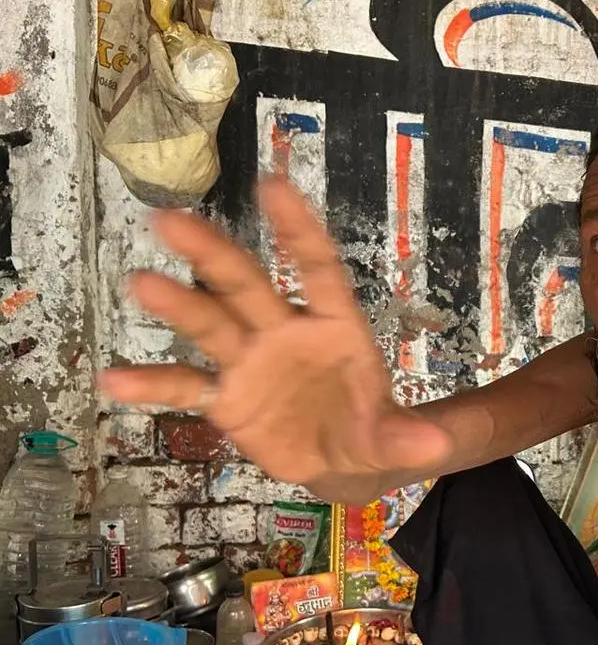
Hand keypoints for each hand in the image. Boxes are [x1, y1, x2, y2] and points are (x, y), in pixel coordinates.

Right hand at [100, 178, 452, 490]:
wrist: (343, 459)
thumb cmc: (369, 427)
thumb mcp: (394, 437)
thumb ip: (408, 439)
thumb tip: (435, 449)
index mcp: (335, 325)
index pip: (318, 269)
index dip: (299, 230)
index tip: (272, 185)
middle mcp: (286, 331)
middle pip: (248, 285)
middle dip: (214, 254)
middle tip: (171, 219)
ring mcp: (251, 361)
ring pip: (211, 324)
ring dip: (178, 305)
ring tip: (139, 283)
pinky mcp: (226, 397)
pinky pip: (186, 386)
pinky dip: (154, 385)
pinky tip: (115, 381)